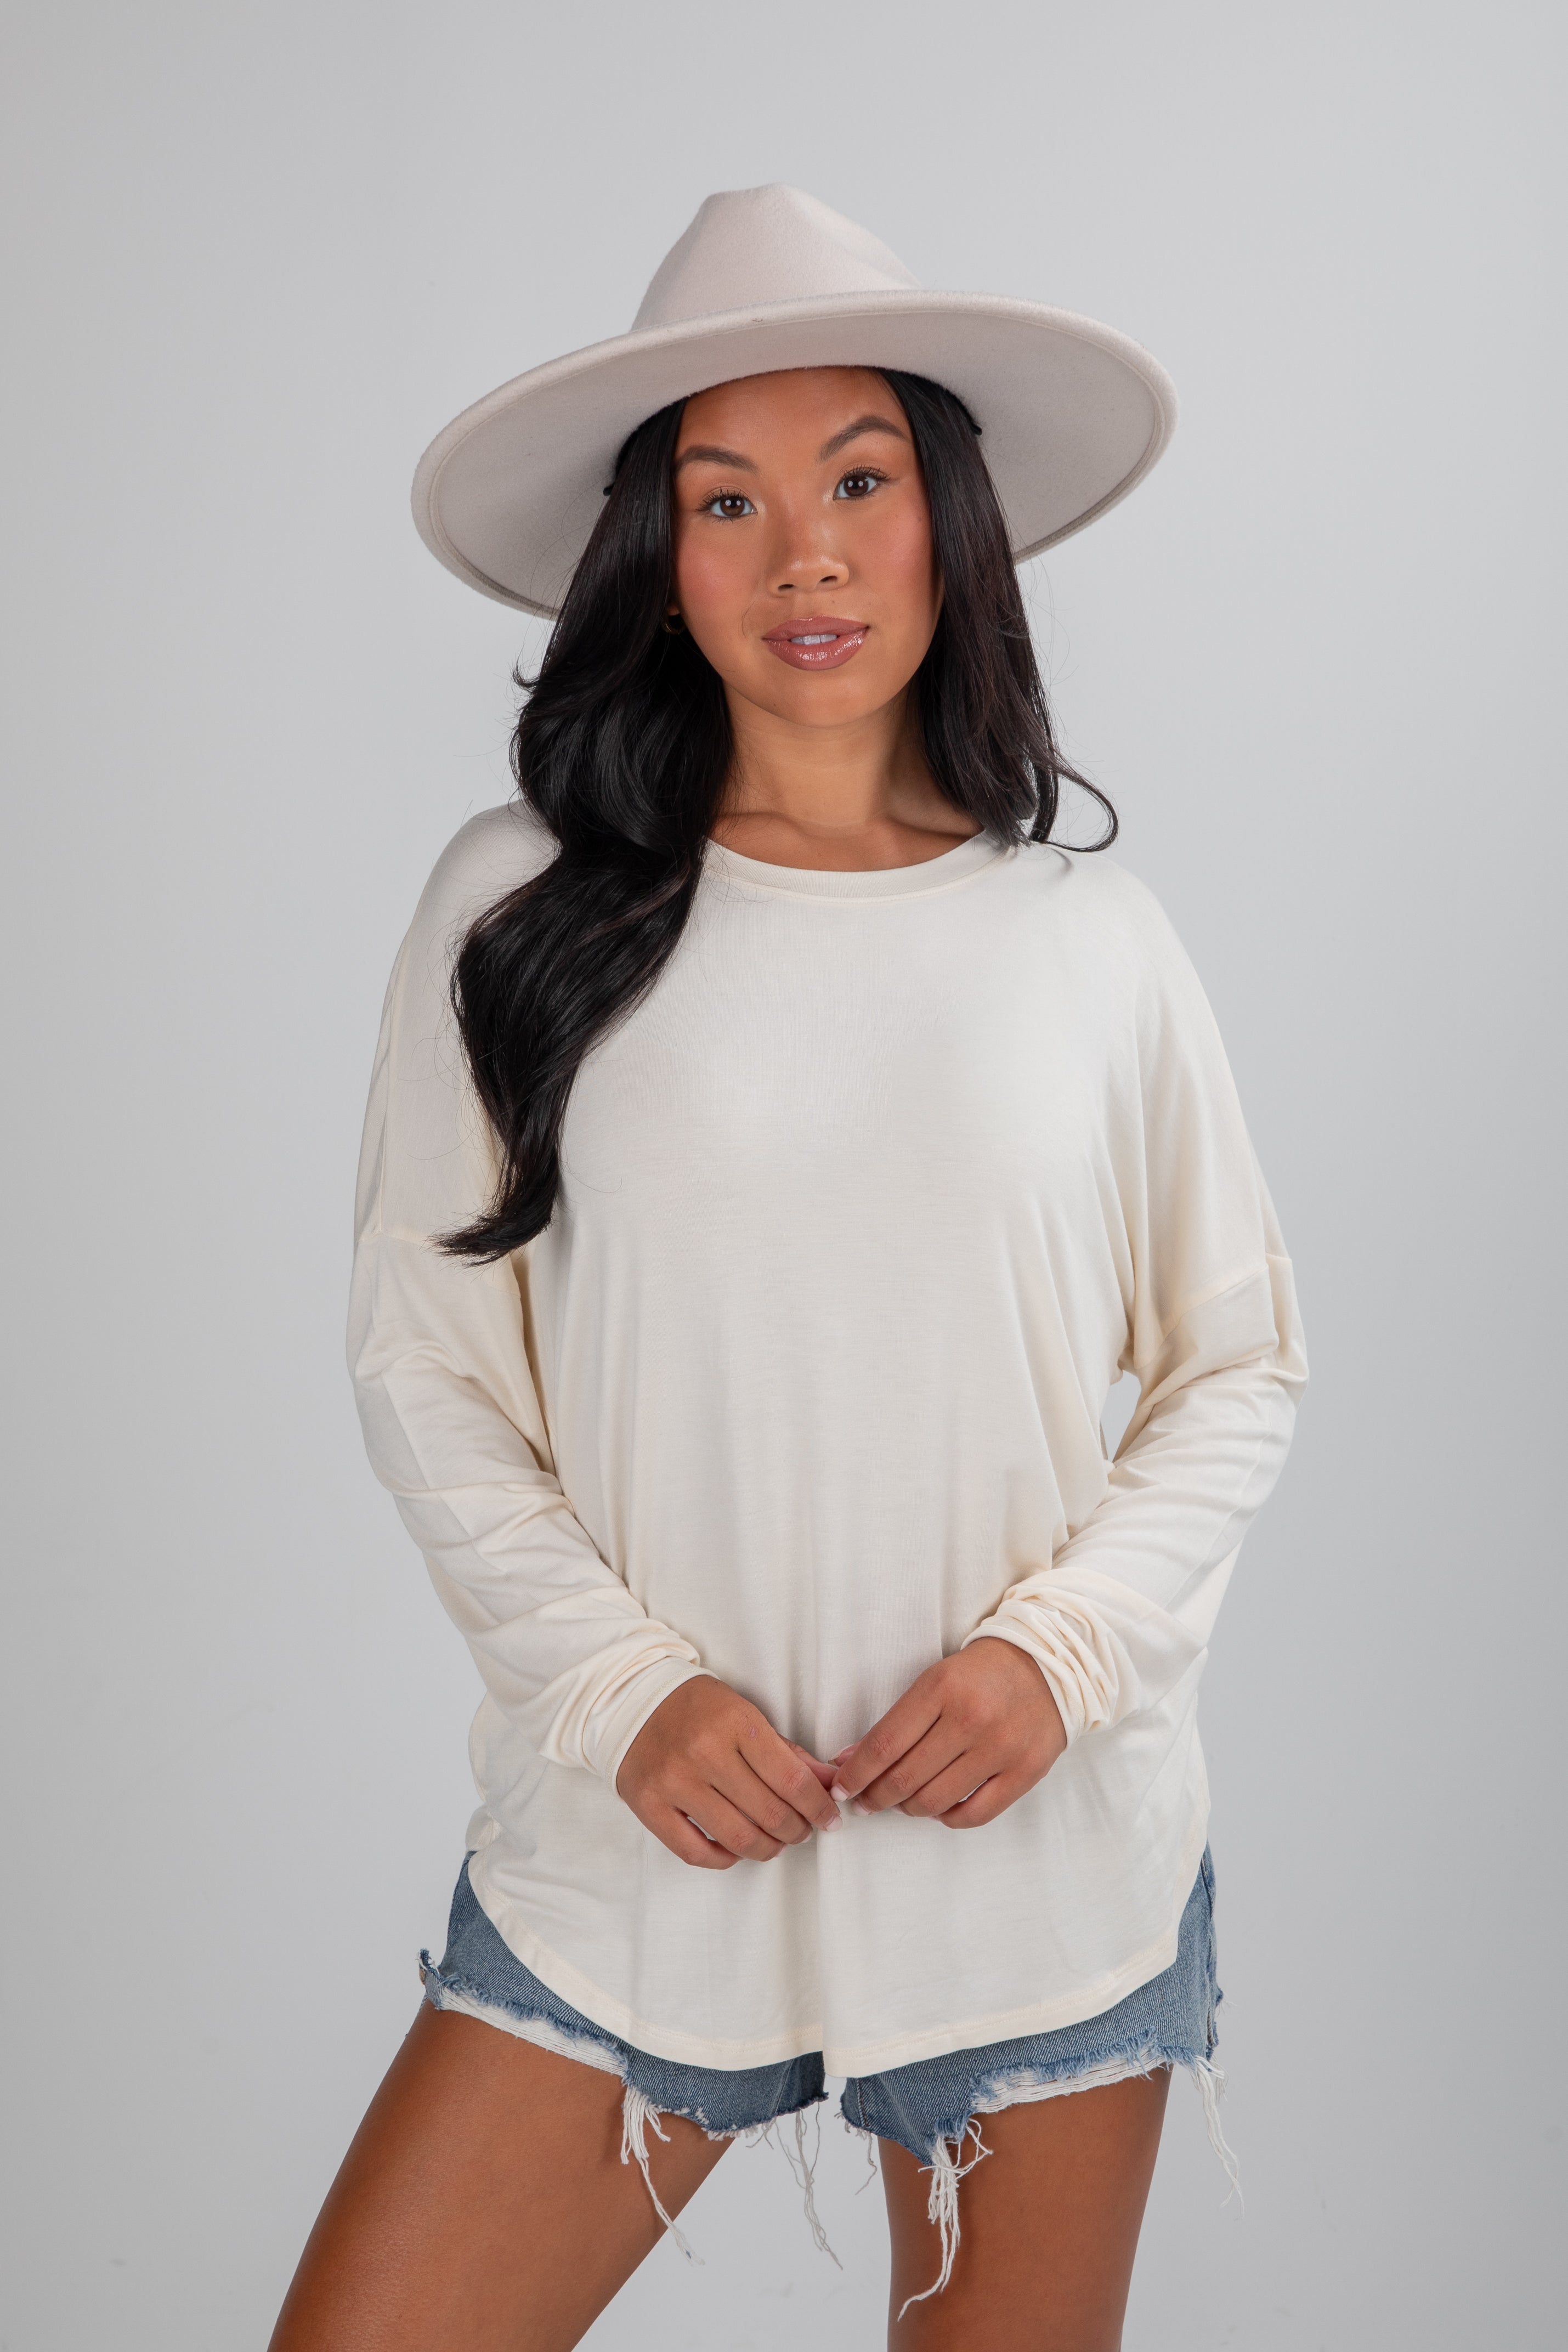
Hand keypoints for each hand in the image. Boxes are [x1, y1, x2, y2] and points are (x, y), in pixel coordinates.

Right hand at [615, 1676, 841, 1869]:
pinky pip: (695, 1852)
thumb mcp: (747, 1715)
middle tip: (802, 1830)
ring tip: (775, 1842)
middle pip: (769, 1813)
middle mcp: (705, 1752)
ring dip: (767, 1849)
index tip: (829, 1818)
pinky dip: (725, 1859)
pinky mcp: (649, 1805)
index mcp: (736, 1722)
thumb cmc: (698, 1709)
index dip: (819, 1807)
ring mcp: (674, 1781)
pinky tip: (737, 1850)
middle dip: (797, 1830)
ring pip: (737, 1838)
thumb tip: (830, 1784)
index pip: (792, 1779)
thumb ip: (789, 1753)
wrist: (632, 1701)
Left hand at [829, 1638, 1067, 1828]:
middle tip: (864, 1802)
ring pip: (935, 1801)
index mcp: (942, 1688)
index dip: (856, 1773)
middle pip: (905, 1777)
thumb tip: (851, 1759)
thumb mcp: (934, 1680)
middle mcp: (971, 1719)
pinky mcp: (1025, 1772)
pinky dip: (947, 1818)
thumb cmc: (981, 1673)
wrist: (1049, 1664)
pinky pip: (974, 1814)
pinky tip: (937, 1809)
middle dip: (874, 1796)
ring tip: (900, 1802)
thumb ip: (896, 1722)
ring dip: (907, 1808)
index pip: (885, 1744)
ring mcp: (1001, 1748)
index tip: (842, 1786)